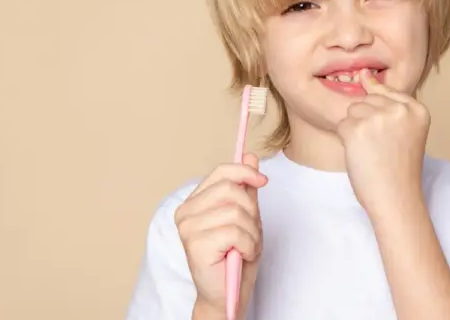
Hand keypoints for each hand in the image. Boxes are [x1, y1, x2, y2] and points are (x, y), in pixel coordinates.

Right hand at [174, 153, 266, 318]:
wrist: (228, 294)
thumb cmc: (236, 257)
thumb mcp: (247, 217)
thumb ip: (246, 188)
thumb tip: (251, 157)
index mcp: (195, 202)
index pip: (220, 172)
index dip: (245, 172)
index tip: (263, 181)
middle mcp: (186, 212)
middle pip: (231, 190)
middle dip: (251, 211)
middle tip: (251, 231)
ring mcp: (187, 228)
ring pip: (236, 212)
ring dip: (252, 232)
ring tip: (246, 247)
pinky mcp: (195, 245)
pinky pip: (235, 232)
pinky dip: (248, 245)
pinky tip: (240, 255)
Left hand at [336, 68, 429, 214]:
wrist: (396, 198)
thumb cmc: (399, 168)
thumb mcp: (405, 130)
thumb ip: (388, 101)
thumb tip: (364, 73)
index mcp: (418, 108)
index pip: (387, 94)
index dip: (382, 117)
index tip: (388, 138)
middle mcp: (400, 109)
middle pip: (368, 100)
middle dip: (368, 122)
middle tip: (381, 148)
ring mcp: (378, 118)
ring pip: (352, 110)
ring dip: (355, 130)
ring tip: (371, 151)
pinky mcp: (357, 129)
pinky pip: (341, 125)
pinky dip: (346, 141)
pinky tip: (361, 155)